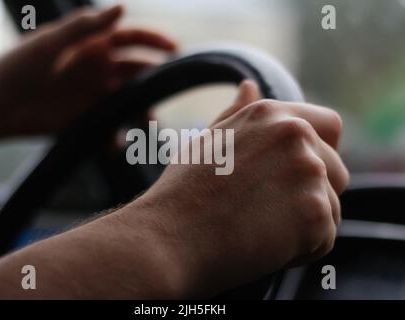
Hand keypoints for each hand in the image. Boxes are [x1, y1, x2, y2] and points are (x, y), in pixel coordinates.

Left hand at [0, 5, 176, 137]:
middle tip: (163, 92)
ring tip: (147, 121)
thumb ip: (86, 27)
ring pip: (127, 101)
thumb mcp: (51, 43)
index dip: (154, 41)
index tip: (176, 50)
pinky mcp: (85, 120)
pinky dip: (115, 138)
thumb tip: (122, 7)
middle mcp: (96, 70)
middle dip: (153, 80)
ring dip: (140, 110)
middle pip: (135, 72)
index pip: (130, 39)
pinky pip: (108, 128)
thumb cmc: (18, 67)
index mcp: (91, 47)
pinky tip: (115, 144)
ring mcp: (92, 96)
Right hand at [129, 80, 349, 296]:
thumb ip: (237, 113)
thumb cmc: (182, 194)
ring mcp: (308, 173)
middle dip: (313, 195)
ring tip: (260, 230)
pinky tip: (263, 246)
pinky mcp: (315, 214)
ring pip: (331, 208)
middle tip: (268, 211)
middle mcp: (296, 136)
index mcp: (272, 115)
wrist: (168, 239)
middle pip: (336, 172)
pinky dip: (300, 250)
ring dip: (304, 225)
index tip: (295, 177)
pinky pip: (323, 239)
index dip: (321, 153)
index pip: (330, 126)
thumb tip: (250, 85)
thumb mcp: (206, 141)